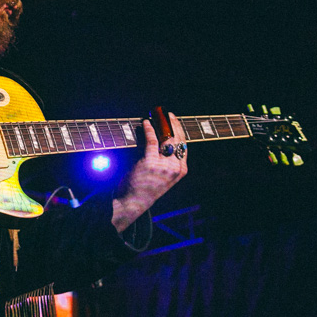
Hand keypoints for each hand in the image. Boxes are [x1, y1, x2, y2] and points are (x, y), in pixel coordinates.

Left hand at [111, 113, 187, 232]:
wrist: (132, 202)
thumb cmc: (145, 188)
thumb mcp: (163, 175)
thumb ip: (166, 160)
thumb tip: (163, 138)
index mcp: (181, 170)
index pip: (184, 145)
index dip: (179, 130)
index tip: (175, 120)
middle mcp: (175, 168)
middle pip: (177, 139)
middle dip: (173, 124)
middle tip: (167, 114)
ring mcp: (164, 166)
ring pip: (166, 139)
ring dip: (161, 124)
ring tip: (156, 115)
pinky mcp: (150, 163)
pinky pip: (152, 141)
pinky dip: (148, 130)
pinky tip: (145, 123)